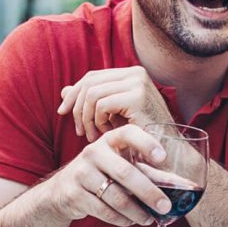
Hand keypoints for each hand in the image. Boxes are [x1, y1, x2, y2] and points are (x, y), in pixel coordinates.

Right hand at [47, 125, 171, 226]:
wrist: (61, 189)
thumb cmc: (99, 174)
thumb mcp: (117, 164)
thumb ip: (145, 171)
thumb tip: (180, 185)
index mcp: (108, 140)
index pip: (128, 133)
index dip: (146, 143)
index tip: (162, 157)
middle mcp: (93, 152)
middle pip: (125, 173)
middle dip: (149, 192)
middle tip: (165, 206)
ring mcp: (81, 173)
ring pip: (115, 197)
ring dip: (136, 212)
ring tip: (148, 219)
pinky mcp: (74, 194)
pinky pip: (104, 211)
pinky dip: (121, 219)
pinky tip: (130, 221)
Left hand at [57, 66, 172, 141]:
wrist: (165, 153)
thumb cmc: (138, 137)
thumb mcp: (110, 116)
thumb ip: (89, 102)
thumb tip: (63, 90)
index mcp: (130, 74)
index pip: (92, 77)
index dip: (73, 94)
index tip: (62, 112)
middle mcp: (136, 73)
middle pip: (89, 83)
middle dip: (77, 108)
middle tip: (79, 131)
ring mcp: (138, 82)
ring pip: (92, 94)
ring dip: (87, 118)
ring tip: (94, 135)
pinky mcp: (137, 96)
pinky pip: (101, 105)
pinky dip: (99, 122)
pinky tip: (107, 134)